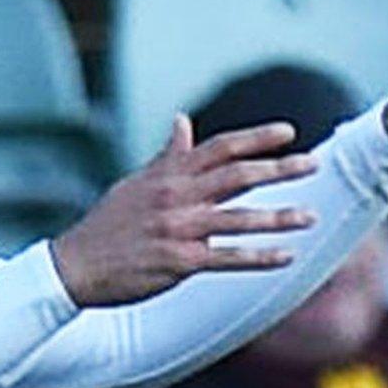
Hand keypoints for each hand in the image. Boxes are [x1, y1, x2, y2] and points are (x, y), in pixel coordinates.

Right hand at [50, 118, 317, 306]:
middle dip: (278, 169)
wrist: (75, 266)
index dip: (256, 138)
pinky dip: (258, 258)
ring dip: (278, 218)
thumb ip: (166, 156)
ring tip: (310, 216)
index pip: (219, 148)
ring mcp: (177, 230)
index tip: (289, 133)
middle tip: (313, 164)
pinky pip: (226, 258)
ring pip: (238, 219)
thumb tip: (182, 122)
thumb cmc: (107, 225)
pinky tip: (285, 257)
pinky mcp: (177, 262)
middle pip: (236, 176)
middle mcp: (175, 198)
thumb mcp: (134, 184)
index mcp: (167, 176)